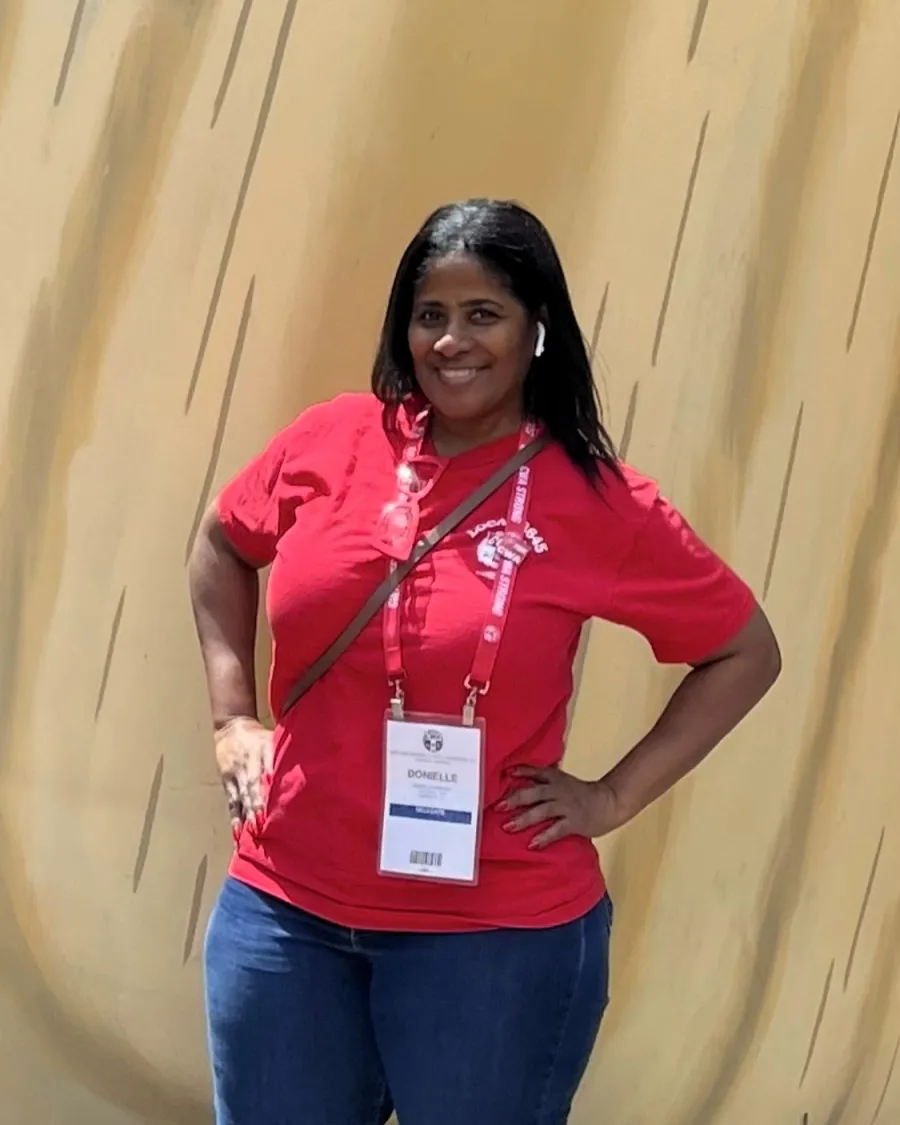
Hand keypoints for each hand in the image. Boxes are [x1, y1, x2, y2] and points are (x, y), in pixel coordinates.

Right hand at [213, 717, 273, 834]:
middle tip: (263, 825)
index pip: (263, 775)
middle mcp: (245, 765)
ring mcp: (234, 774)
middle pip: (251, 788)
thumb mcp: (270, 740)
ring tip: (252, 832)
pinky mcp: (226, 782)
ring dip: (246, 815)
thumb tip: (292, 777)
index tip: (273, 806)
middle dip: (256, 807)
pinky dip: (235, 816)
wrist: (232, 727)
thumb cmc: (258, 737)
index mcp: (259, 753)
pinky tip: (238, 830)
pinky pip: (231, 801)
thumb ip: (279, 757)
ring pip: (240, 797)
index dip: (266, 791)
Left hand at [497, 766, 623, 849]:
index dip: (521, 771)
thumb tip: (519, 788)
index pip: (536, 772)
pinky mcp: (574, 822)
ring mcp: (566, 806)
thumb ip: (544, 784)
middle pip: (534, 793)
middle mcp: (558, 790)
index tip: (505, 773)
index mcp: (555, 778)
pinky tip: (532, 844)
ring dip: (524, 819)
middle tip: (498, 807)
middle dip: (515, 799)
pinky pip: (557, 830)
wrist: (609, 801)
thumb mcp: (563, 782)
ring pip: (542, 811)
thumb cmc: (582, 794)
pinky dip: (544, 836)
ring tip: (508, 827)